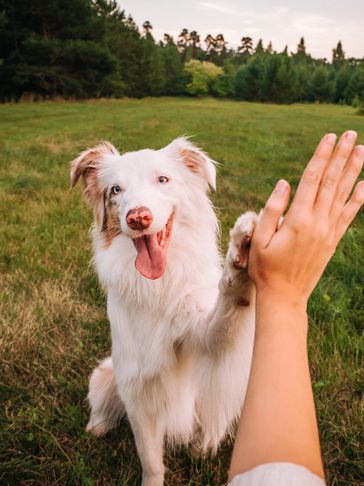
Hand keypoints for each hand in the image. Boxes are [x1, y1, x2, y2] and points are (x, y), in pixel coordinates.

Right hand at [248, 131, 363, 305]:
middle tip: (351, 134)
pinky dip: (358, 199)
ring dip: (353, 171)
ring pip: (343, 195)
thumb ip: (271, 210)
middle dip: (341, 156)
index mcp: (298, 220)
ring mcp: (328, 232)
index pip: (312, 180)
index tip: (329, 137)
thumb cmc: (265, 268)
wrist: (285, 296)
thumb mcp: (259, 239)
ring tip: (361, 150)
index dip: (321, 157)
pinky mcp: (332, 241)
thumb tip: (284, 183)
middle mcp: (318, 222)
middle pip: (331, 182)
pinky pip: (348, 216)